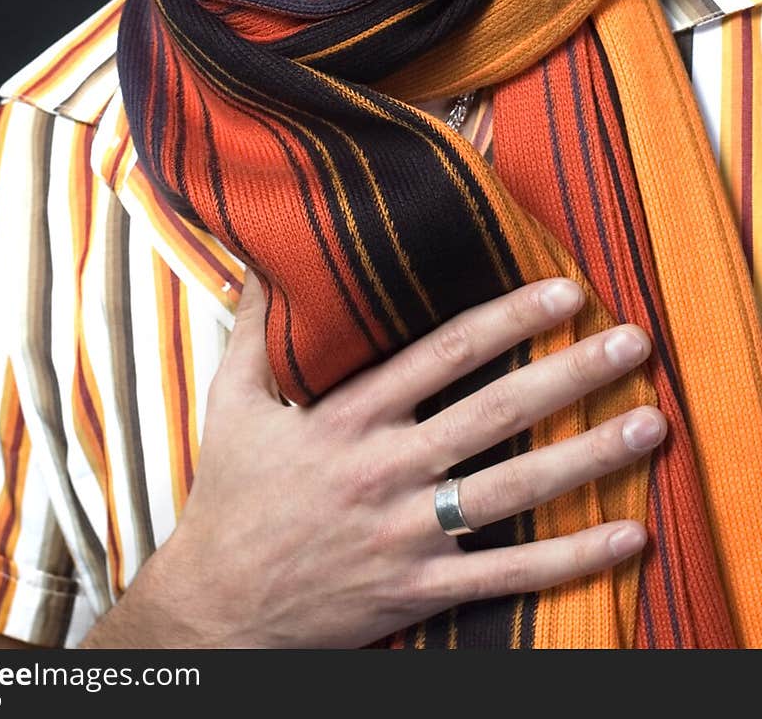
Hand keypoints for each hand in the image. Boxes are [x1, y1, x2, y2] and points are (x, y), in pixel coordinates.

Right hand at [81, 273, 664, 648]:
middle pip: (495, 414)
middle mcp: (385, 469)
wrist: (217, 608)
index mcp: (347, 417)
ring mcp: (407, 533)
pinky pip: (506, 574)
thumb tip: (267, 257)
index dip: (508, 318)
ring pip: (514, 491)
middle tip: (632, 344)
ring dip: (589, 458)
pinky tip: (624, 535)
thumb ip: (254, 327)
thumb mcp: (230, 402)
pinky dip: (571, 559)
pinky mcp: (418, 588)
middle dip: (570, 374)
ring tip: (648, 426)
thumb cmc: (229, 496)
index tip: (564, 292)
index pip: (443, 354)